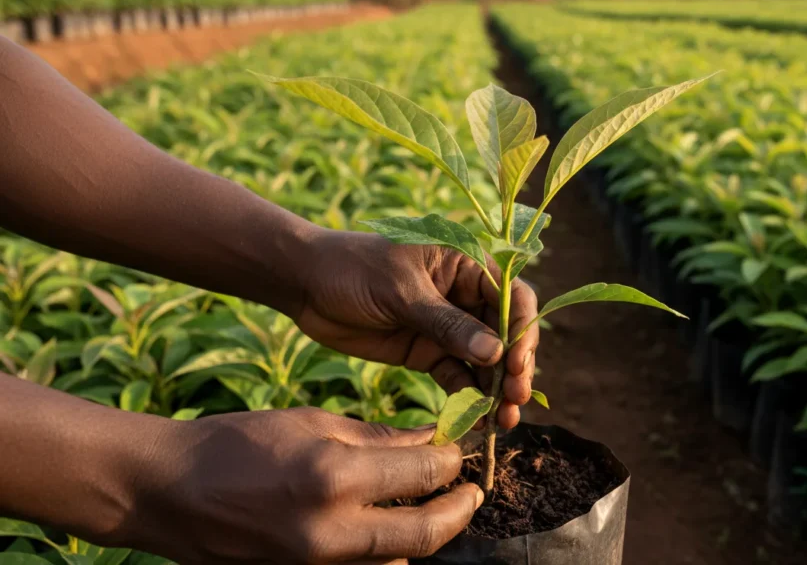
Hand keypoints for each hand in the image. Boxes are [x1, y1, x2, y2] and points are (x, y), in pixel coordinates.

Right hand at [126, 408, 480, 563]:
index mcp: (334, 477)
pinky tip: (393, 529)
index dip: (451, 460)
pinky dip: (388, 554)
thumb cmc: (236, 443)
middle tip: (473, 492)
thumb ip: (375, 436)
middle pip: (425, 533)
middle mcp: (331, 530)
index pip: (422, 473)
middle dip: (459, 510)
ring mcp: (316, 564)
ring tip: (435, 507)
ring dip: (426, 535)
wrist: (167, 490)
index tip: (459, 450)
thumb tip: (429, 436)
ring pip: (399, 561)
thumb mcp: (310, 422)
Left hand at [293, 230, 539, 428]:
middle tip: (515, 400)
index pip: (512, 297)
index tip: (516, 364)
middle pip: (506, 334)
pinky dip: (468, 398)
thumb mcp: (402, 292)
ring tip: (503, 421)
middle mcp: (464, 296)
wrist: (305, 284)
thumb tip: (496, 354)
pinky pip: (457, 377)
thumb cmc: (354, 269)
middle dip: (514, 368)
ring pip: (485, 361)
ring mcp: (447, 327)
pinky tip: (477, 420)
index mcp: (466, 266)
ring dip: (497, 389)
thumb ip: (448, 324)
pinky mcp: (427, 352)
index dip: (522, 331)